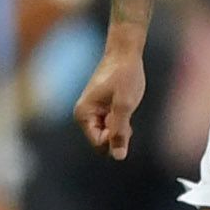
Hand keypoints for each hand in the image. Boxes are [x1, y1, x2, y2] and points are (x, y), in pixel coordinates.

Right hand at [76, 42, 147, 158]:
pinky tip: (126, 106)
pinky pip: (112, 126)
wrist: (125, 52)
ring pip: (109, 134)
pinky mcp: (102, 109)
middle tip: (125, 112)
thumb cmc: (124, 75)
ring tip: (125, 106)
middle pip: (103, 141)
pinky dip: (122, 121)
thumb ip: (120, 131)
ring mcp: (93, 113)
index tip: (124, 119)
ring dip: (121, 126)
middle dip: (118, 133)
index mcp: (83, 115)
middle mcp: (84, 116)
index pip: (99, 144)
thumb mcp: (125, 104)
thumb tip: (118, 157)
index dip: (115, 138)